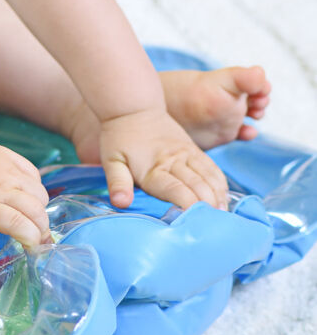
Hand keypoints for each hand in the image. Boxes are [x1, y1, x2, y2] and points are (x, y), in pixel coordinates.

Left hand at [99, 108, 228, 211]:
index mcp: (154, 168)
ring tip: (223, 215)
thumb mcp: (111, 160)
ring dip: (219, 197)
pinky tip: (223, 198)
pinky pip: (212, 168)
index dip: (189, 207)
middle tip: (216, 227)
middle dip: (209, 207)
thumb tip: (121, 202)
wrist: (133, 108)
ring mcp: (187, 154)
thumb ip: (117, 183)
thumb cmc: (119, 138)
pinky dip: (221, 183)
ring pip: (210, 177)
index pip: (177, 190)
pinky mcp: (193, 149)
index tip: (196, 224)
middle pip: (199, 187)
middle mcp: (174, 161)